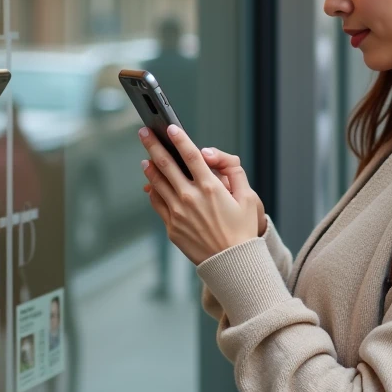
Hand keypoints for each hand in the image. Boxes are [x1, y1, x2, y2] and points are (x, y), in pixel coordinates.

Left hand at [138, 125, 260, 264]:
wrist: (231, 263)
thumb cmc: (242, 230)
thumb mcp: (248, 197)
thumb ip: (233, 172)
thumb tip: (211, 157)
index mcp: (210, 187)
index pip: (190, 155)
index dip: (179, 138)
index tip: (170, 128)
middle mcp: (190, 197)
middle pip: (166, 164)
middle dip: (153, 145)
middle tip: (144, 132)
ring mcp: (178, 212)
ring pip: (157, 183)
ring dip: (150, 167)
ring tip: (145, 158)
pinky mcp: (172, 226)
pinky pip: (157, 203)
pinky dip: (153, 190)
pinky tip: (152, 184)